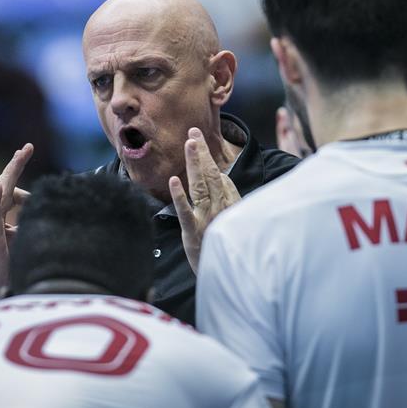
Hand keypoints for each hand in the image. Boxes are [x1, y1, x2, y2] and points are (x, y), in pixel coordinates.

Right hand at [0, 144, 32, 305]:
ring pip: (0, 191)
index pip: (8, 192)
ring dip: (11, 172)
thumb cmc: (0, 267)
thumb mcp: (16, 240)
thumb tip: (39, 212)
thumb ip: (23, 224)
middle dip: (16, 164)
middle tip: (27, 147)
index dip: (21, 179)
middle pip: (4, 185)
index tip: (28, 154)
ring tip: (21, 155)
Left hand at [169, 128, 240, 272]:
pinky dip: (180, 195)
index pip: (217, 175)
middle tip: (193, 132)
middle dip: (201, 153)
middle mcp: (220, 208)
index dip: (207, 156)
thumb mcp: (231, 219)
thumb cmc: (226, 246)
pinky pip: (185, 211)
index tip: (198, 139)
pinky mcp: (192, 231)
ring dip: (194, 164)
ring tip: (189, 144)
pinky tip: (174, 180)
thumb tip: (222, 175)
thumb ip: (228, 196)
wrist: (228, 275)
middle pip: (210, 175)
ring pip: (200, 186)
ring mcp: (206, 219)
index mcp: (229, 204)